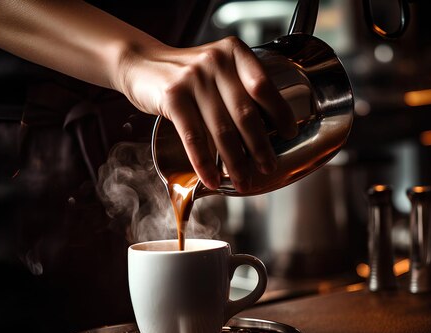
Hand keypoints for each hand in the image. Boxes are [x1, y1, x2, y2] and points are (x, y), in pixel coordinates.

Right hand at [117, 36, 297, 191]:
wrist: (141, 63)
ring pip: (221, 129)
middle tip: (268, 167)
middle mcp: (215, 62)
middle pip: (245, 113)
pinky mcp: (172, 97)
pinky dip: (204, 163)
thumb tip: (264, 131)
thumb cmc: (185, 73)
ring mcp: (192, 79)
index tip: (289, 134)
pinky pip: (193, 137)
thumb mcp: (216, 68)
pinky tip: (212, 179)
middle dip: (260, 147)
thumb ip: (238, 87)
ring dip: (235, 162)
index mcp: (233, 52)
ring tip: (244, 182)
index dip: (279, 112)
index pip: (263, 85)